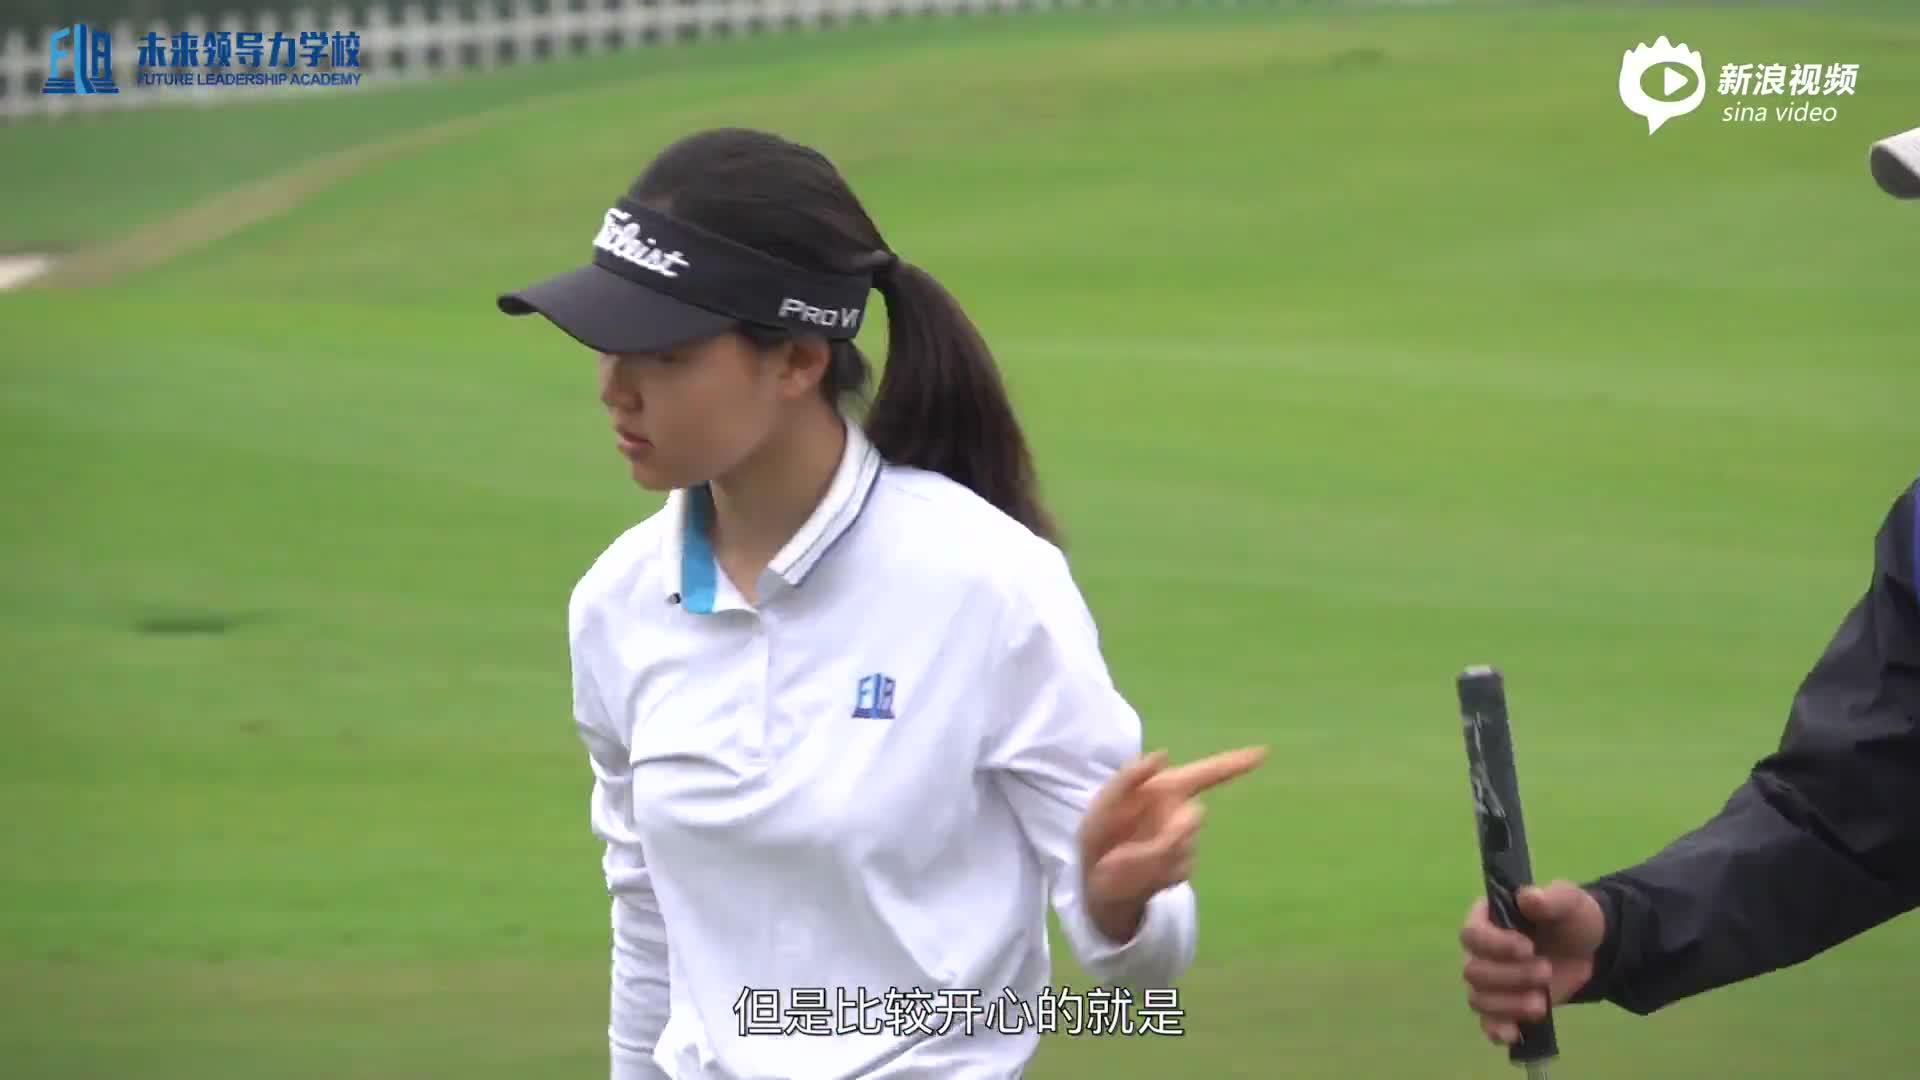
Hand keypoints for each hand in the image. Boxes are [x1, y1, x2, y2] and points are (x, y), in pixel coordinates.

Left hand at [1077, 746, 1267, 941]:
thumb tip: (1162, 754)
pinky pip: (1178, 870)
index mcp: (1166, 789)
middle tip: (1131, 844)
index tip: (1263, 752)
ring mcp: (1184, 841)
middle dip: (1170, 831)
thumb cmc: (1100, 831)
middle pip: (1195, 819)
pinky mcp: (1182, 867)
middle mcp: (1180, 812)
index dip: (1235, 763)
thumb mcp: (1103, 803)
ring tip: (1122, 859)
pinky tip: (1135, 872)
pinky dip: (1153, 872)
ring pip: (1185, 848)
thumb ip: (1128, 778)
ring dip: (1152, 856)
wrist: (1095, 877)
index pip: (1207, 773)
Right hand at [1459, 881, 1606, 1044]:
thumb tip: (1527, 898)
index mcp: (1488, 919)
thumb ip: (1551, 898)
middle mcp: (1480, 951)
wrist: (1590, 950)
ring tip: (1540, 1003)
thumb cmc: (1571, 920)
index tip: (1528, 948)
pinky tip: (1514, 1034)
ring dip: (1509, 1004)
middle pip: (1474, 971)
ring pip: (1479, 999)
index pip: (1472, 934)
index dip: (1495, 944)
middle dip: (1511, 976)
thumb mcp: (1570, 902)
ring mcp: (1491, 981)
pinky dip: (1497, 1030)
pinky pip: (1488, 1022)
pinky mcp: (1504, 1006)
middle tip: (1546, 971)